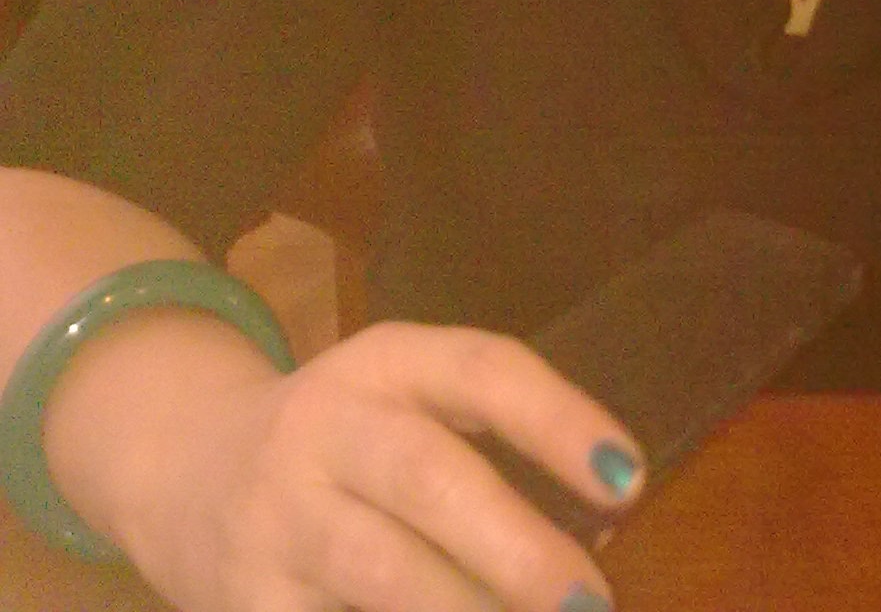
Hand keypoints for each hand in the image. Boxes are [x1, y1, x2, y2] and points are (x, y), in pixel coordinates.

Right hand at [114, 321, 642, 611]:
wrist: (181, 466)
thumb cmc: (343, 437)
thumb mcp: (403, 395)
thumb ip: (488, 433)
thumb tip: (607, 516)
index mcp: (382, 363)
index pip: (480, 371)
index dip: (556, 421)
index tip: (629, 480)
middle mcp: (323, 430)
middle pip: (425, 476)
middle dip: (514, 545)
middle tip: (588, 602)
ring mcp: (277, 522)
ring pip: (377, 570)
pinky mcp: (246, 606)